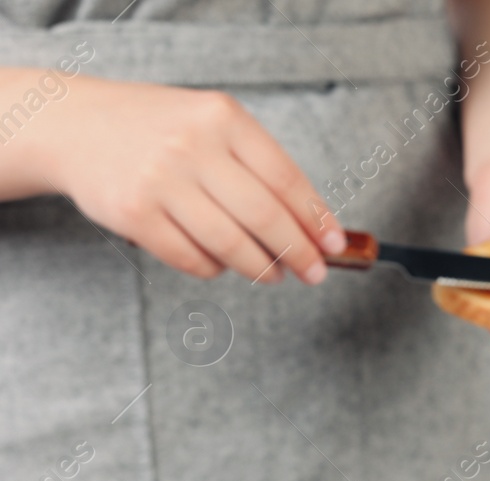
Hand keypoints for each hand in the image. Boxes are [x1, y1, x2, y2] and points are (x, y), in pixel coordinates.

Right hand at [43, 77, 343, 283]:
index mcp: (222, 118)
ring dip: (261, 268)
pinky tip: (223, 263)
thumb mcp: (211, 125)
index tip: (336, 245)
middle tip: (314, 272)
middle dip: (298, 252)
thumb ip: (258, 167)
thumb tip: (315, 226)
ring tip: (273, 273)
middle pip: (265, 216)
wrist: (74, 125)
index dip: (316, 219)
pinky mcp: (134, 214)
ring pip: (231, 245)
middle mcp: (191, 146)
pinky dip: (216, 269)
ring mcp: (159, 181)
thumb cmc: (159, 129)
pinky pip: (193, 259)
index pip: (286, 179)